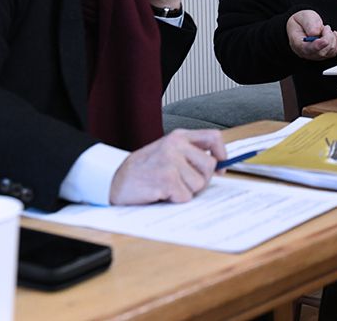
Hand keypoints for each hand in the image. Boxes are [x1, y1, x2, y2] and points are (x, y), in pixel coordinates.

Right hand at [109, 129, 225, 204]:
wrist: (113, 179)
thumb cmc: (143, 168)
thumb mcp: (167, 151)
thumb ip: (189, 153)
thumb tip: (217, 166)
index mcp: (178, 136)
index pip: (213, 137)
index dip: (222, 152)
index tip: (221, 166)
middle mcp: (176, 146)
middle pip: (209, 165)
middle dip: (201, 178)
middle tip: (183, 182)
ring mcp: (171, 162)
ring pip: (199, 184)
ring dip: (185, 190)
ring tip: (167, 185)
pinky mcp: (166, 180)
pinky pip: (185, 197)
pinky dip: (175, 199)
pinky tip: (161, 192)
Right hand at [287, 9, 336, 59]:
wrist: (304, 25)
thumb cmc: (302, 22)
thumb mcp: (303, 17)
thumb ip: (308, 23)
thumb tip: (315, 33)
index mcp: (297, 44)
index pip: (307, 49)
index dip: (317, 46)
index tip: (325, 41)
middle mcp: (307, 53)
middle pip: (322, 51)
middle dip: (327, 36)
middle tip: (324, 27)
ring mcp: (318, 56)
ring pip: (332, 50)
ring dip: (332, 37)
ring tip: (325, 30)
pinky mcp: (327, 55)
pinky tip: (332, 34)